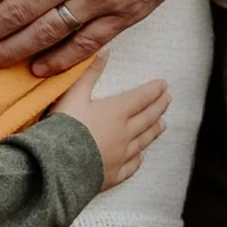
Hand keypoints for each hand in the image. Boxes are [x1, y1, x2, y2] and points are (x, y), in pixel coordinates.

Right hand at [65, 63, 169, 188]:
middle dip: (159, 107)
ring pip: (143, 141)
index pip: (141, 98)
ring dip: (154, 131)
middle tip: (168, 100)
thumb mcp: (74, 94)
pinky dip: (137, 160)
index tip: (164, 85)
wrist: (58, 165)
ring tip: (163, 124)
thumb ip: (89, 73)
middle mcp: (124, 134)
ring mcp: (120, 156)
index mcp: (116, 112)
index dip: (154, 90)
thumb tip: (104, 51)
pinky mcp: (113, 175)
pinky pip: (130, 167)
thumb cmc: (65, 127)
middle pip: (147, 118)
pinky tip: (140, 158)